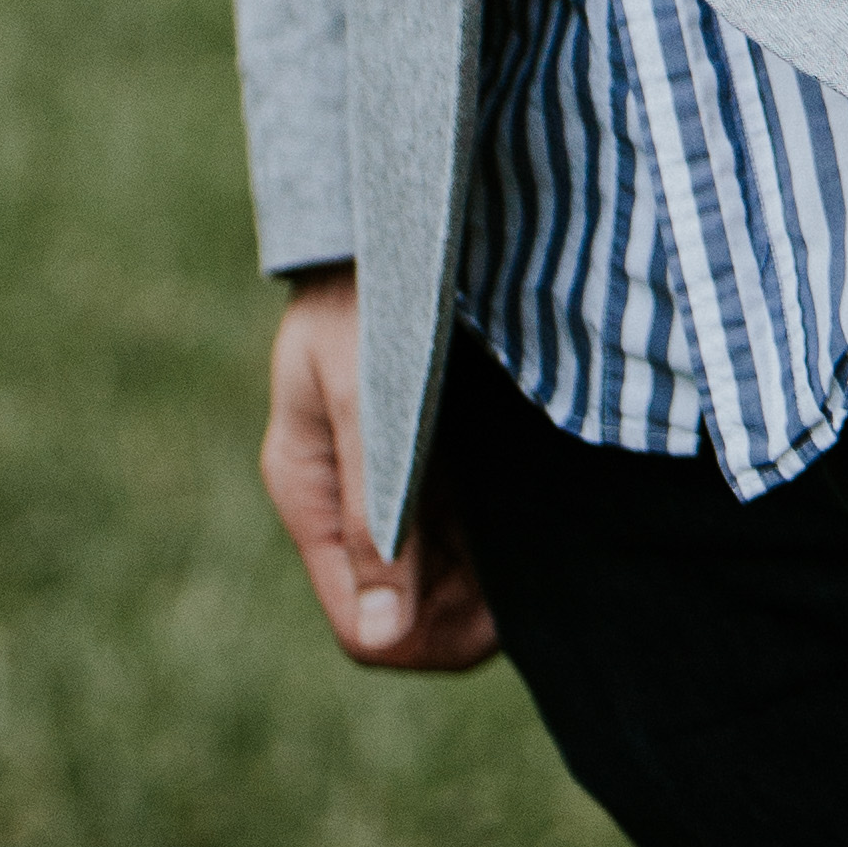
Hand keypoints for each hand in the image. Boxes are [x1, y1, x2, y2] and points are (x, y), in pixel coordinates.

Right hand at [258, 268, 499, 671]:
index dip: (425, 638)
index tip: (488, 607)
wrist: (404, 209)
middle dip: (465, 613)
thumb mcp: (367, 392)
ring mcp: (395, 484)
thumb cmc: (374, 286)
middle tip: (525, 569)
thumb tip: (383, 632)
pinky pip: (467, 537)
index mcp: (313, 494)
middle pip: (409, 617)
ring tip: (534, 531)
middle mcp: (353, 504)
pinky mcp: (435, 458)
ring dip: (489, 579)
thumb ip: (375, 506)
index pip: (363, 627)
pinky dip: (500, 540)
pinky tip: (531, 505)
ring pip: (444, 585)